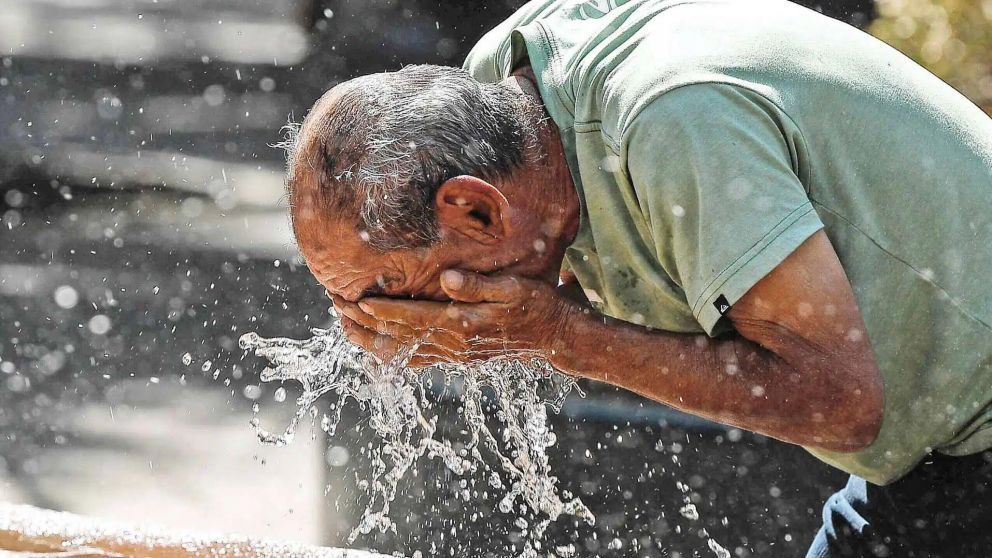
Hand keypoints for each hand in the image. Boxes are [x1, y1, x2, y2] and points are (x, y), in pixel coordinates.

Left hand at [330, 270, 578, 367]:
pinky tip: (375, 349)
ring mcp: (454, 354)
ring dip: (370, 339)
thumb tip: (449, 279)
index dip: (380, 309)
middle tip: (335, 306)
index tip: (353, 299)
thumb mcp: (514, 288)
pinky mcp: (457, 357)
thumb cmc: (537, 305)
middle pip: (398, 336)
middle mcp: (453, 345)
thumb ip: (479, 285)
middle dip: (364, 323)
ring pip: (402, 352)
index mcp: (462, 325)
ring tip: (344, 326)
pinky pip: (416, 361)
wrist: (556, 337)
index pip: (410, 318)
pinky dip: (391, 356)